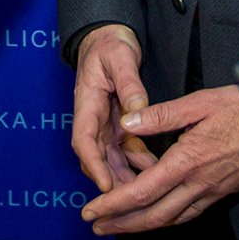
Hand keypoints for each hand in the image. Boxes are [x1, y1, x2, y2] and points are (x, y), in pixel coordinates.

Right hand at [70, 24, 153, 191]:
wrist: (107, 40)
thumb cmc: (109, 46)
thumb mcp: (121, 59)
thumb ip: (129, 85)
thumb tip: (136, 112)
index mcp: (86, 104)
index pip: (83, 141)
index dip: (94, 166)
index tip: (106, 186)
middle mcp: (93, 120)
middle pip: (96, 158)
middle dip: (112, 181)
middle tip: (133, 199)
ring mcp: (105, 125)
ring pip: (112, 159)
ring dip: (126, 176)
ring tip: (148, 189)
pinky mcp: (118, 126)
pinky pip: (126, 150)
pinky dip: (138, 162)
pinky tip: (155, 170)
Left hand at [81, 84, 238, 234]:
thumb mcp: (200, 102)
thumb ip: (161, 114)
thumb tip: (128, 121)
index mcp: (187, 161)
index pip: (142, 192)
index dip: (113, 205)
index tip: (90, 211)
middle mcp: (198, 184)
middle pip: (152, 216)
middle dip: (120, 224)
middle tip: (95, 226)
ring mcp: (212, 192)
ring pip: (170, 219)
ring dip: (140, 226)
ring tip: (117, 225)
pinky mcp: (222, 192)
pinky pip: (188, 214)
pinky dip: (166, 219)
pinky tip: (156, 215)